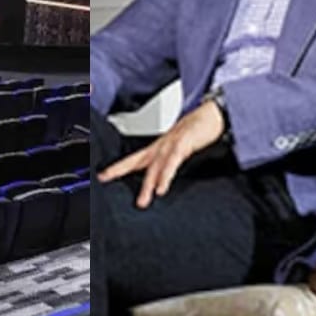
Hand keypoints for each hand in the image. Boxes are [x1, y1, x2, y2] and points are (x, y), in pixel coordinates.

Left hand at [97, 100, 224, 207]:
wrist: (211, 115)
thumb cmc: (194, 131)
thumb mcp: (177, 148)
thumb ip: (167, 162)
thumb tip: (158, 178)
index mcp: (157, 148)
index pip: (133, 159)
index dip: (118, 167)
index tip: (103, 176)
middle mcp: (160, 146)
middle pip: (137, 161)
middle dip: (120, 170)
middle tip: (106, 179)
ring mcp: (171, 144)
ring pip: (155, 166)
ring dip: (148, 184)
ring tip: (143, 200)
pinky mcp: (184, 144)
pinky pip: (172, 163)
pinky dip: (166, 175)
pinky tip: (162, 188)